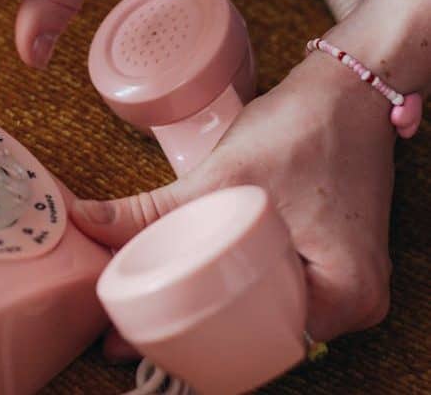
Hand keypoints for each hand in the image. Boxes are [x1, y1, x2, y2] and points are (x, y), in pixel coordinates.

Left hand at [73, 53, 396, 359]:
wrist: (346, 93)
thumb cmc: (302, 130)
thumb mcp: (221, 177)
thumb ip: (150, 210)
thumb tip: (85, 220)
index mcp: (343, 297)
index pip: (255, 342)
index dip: (191, 344)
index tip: (138, 341)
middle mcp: (351, 305)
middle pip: (256, 336)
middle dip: (193, 334)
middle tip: (132, 329)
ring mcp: (342, 287)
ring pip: (263, 317)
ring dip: (211, 314)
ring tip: (151, 312)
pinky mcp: (328, 268)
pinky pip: (275, 293)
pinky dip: (234, 292)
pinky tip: (192, 290)